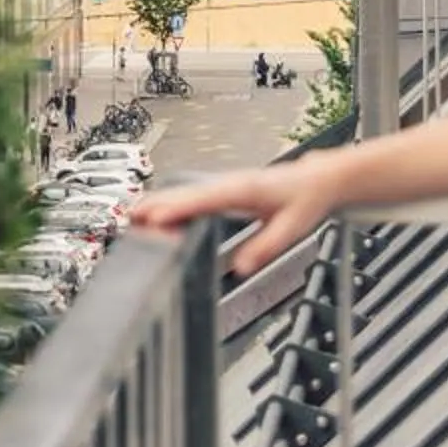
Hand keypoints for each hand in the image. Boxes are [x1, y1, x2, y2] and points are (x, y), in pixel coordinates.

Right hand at [128, 160, 340, 277]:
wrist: (317, 179)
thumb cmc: (305, 199)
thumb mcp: (291, 228)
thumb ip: (265, 246)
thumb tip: (241, 267)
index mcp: (243, 189)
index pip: (203, 200)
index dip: (177, 209)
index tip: (154, 218)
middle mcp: (230, 183)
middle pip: (186, 193)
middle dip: (157, 205)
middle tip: (130, 218)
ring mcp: (226, 184)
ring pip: (186, 192)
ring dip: (160, 202)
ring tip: (134, 215)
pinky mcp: (226, 190)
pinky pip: (193, 195)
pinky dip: (173, 202)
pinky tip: (161, 210)